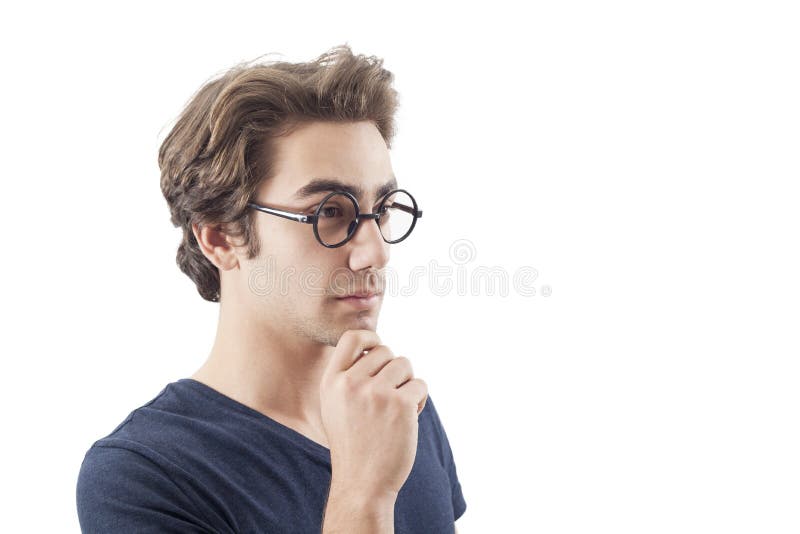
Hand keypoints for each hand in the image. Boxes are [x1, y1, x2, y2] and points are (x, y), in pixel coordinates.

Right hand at [319, 329, 427, 498]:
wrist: (362, 484)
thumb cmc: (353, 444)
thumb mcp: (335, 407)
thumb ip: (348, 377)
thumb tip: (374, 346)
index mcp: (332, 382)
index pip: (352, 338)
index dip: (370, 337)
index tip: (378, 348)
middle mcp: (351, 383)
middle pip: (385, 351)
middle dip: (393, 369)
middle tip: (389, 396)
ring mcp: (376, 393)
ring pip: (405, 364)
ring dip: (407, 383)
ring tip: (398, 408)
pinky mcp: (400, 404)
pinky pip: (420, 384)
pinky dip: (420, 399)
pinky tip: (408, 419)